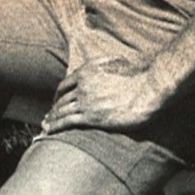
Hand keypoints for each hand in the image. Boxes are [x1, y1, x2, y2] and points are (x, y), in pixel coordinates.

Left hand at [45, 56, 174, 133]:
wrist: (149, 88)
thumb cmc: (139, 76)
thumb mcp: (117, 63)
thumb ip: (105, 64)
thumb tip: (106, 66)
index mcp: (87, 71)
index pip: (66, 84)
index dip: (59, 94)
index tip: (56, 101)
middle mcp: (83, 85)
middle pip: (61, 99)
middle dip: (53, 109)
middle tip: (47, 117)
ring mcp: (86, 101)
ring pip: (61, 111)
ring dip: (51, 119)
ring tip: (45, 126)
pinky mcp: (92, 116)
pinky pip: (67, 122)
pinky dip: (55, 127)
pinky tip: (50, 131)